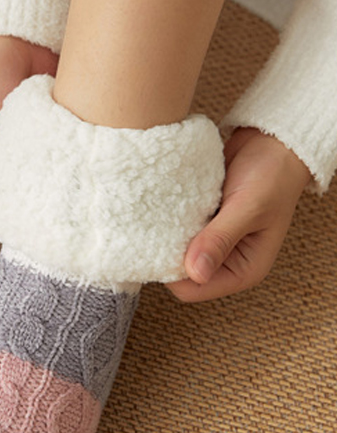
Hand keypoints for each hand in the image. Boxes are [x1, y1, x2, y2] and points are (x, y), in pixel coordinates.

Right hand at [0, 34, 57, 221]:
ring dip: (34, 192)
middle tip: (34, 198)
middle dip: (12, 206)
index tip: (7, 210)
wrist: (27, 40)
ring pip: (21, 192)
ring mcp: (12, 159)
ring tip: (51, 186)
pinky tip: (62, 171)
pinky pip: (43, 173)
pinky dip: (51, 174)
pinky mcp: (37, 149)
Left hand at [167, 127, 311, 302]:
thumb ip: (220, 239)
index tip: (161, 245)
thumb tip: (194, 272)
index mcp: (243, 270)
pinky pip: (175, 233)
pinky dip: (169, 223)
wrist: (272, 143)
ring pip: (173, 253)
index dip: (172, 273)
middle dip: (167, 255)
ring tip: (164, 215)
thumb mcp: (248, 208)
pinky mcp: (201, 226)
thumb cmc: (272, 175)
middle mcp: (226, 263)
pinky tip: (166, 207)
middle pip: (178, 275)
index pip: (193, 290)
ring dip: (166, 237)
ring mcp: (212, 245)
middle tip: (159, 227)